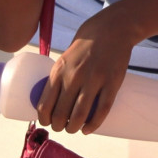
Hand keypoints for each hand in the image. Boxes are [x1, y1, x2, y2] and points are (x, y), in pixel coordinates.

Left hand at [35, 8, 136, 133]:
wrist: (113, 28)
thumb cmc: (86, 43)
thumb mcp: (65, 57)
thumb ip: (59, 76)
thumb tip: (53, 99)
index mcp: (59, 71)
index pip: (44, 105)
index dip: (44, 119)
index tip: (47, 123)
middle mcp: (74, 77)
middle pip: (61, 114)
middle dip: (60, 126)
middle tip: (63, 127)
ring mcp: (95, 80)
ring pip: (80, 115)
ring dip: (74, 128)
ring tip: (75, 129)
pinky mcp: (112, 82)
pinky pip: (102, 109)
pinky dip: (94, 124)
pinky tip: (89, 129)